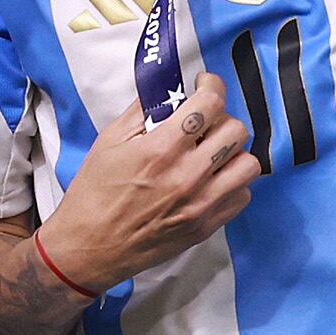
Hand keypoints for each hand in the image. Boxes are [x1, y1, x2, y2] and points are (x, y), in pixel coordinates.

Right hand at [35, 72, 261, 289]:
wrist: (87, 248)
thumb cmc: (93, 195)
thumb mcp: (109, 142)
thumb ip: (142, 111)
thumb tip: (168, 90)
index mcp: (161, 150)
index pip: (210, 104)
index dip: (212, 86)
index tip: (205, 86)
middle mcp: (187, 176)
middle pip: (236, 130)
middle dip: (221, 118)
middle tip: (206, 123)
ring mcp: (200, 204)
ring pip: (248, 164)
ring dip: (233, 152)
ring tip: (213, 153)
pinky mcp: (205, 226)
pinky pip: (242, 195)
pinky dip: (232, 183)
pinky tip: (212, 180)